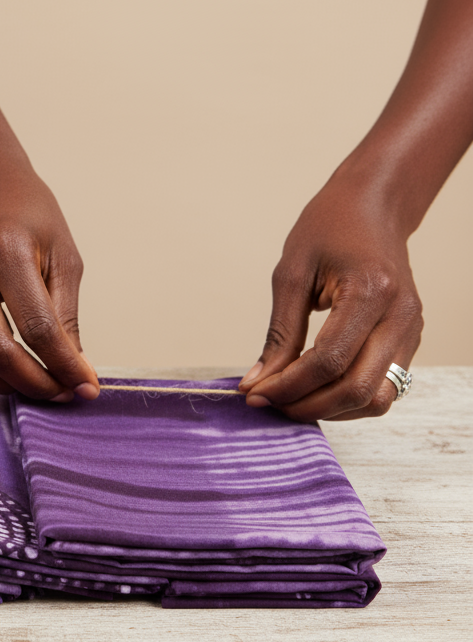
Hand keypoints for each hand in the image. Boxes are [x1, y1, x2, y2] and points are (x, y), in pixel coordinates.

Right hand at [0, 162, 98, 399]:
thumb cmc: (26, 215)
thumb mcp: (62, 253)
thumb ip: (66, 314)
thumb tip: (75, 371)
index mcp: (6, 249)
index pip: (37, 326)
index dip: (64, 365)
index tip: (85, 386)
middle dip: (34, 383)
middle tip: (60, 391)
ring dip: (0, 386)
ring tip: (29, 383)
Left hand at [239, 179, 422, 420]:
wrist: (373, 208)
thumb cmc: (329, 229)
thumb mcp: (291, 274)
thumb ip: (278, 334)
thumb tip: (257, 382)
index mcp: (371, 292)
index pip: (330, 361)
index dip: (288, 386)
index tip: (254, 395)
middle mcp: (401, 316)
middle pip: (358, 389)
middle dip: (307, 406)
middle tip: (268, 402)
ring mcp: (411, 331)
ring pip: (376, 398)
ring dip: (329, 409)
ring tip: (288, 397)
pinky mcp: (410, 340)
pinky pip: (382, 387)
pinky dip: (346, 398)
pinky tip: (312, 388)